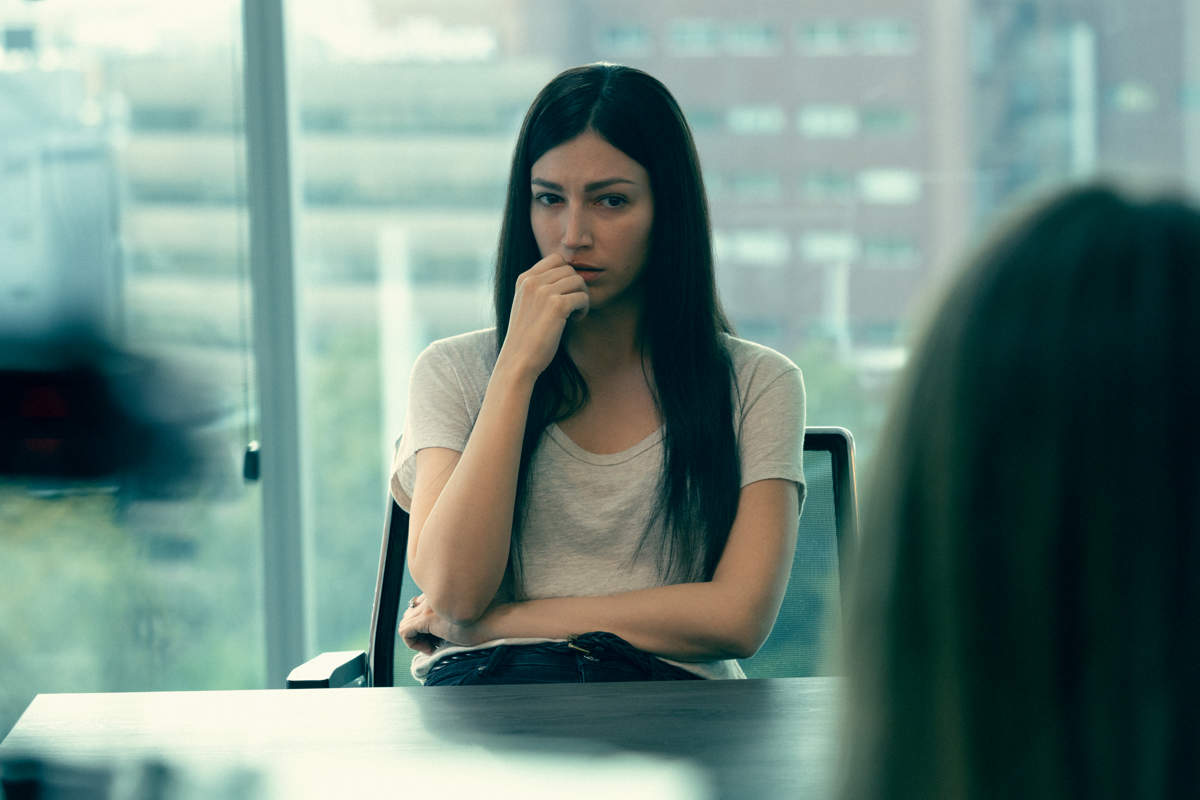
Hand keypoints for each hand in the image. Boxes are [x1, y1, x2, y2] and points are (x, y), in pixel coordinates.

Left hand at [398, 595, 490, 654]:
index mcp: (442, 591)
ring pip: (405, 623)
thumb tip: (438, 630)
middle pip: (410, 614)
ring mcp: (429, 606)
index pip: (419, 606)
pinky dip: (413, 644)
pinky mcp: (427, 619)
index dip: (424, 624)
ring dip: (415, 638)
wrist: (496, 620)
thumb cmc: (487, 620)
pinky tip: (431, 649)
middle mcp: (433, 595)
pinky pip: (405, 632)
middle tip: (433, 642)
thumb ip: (451, 614)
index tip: (437, 636)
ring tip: (432, 646)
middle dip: (417, 631)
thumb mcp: (466, 614)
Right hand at [495, 254, 588, 381]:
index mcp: (524, 279)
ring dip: (581, 296)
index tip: (565, 293)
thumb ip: (541, 288)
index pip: (555, 259)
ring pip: (578, 281)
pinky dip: (584, 308)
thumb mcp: (527, 304)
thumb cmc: (526, 337)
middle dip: (576, 286)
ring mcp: (543, 292)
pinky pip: (582, 297)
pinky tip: (575, 320)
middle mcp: (532, 281)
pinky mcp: (556, 305)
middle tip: (573, 305)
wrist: (519, 360)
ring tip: (574, 313)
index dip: (566, 274)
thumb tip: (570, 275)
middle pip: (569, 269)